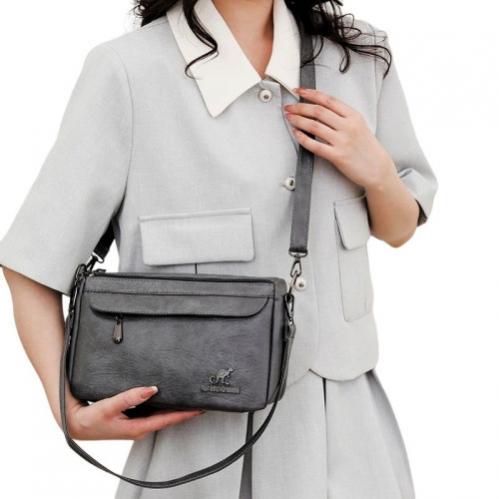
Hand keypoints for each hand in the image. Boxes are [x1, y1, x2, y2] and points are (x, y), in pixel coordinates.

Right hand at [63, 385, 204, 440]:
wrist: (76, 424)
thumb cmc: (91, 418)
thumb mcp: (110, 406)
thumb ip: (131, 397)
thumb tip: (152, 389)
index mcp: (138, 428)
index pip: (167, 420)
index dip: (185, 414)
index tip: (200, 408)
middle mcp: (140, 428)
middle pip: (168, 419)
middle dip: (184, 411)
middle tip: (201, 401)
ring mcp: (137, 424)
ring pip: (161, 416)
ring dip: (175, 409)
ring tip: (189, 399)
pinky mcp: (132, 419)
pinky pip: (153, 413)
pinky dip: (164, 406)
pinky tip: (169, 398)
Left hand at [284, 87, 396, 190]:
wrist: (377, 168)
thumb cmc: (366, 147)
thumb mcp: (359, 125)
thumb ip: (342, 116)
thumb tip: (320, 107)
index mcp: (353, 115)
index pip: (328, 99)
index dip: (310, 93)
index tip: (298, 91)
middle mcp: (348, 126)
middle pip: (318, 111)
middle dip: (299, 107)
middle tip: (288, 106)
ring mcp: (342, 141)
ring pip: (314, 126)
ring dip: (298, 120)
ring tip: (289, 118)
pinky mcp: (337, 156)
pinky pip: (315, 145)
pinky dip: (303, 138)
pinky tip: (296, 134)